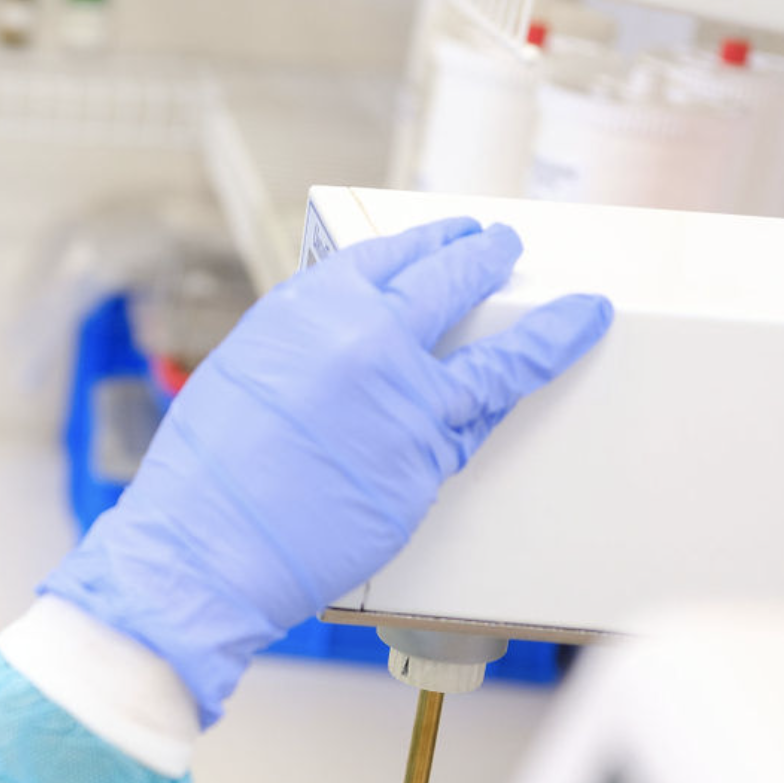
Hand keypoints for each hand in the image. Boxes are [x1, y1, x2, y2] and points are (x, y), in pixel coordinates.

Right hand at [42, 218, 611, 723]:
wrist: (204, 550)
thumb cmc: (204, 478)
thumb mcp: (241, 377)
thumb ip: (302, 349)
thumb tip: (346, 346)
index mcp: (307, 310)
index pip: (388, 257)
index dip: (429, 242)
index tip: (453, 233)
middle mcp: (364, 341)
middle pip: (451, 282)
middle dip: (487, 257)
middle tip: (505, 247)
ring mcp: (406, 402)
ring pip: (500, 357)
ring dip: (548, 329)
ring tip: (579, 312)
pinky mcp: (428, 462)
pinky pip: (476, 427)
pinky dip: (507, 402)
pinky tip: (528, 390)